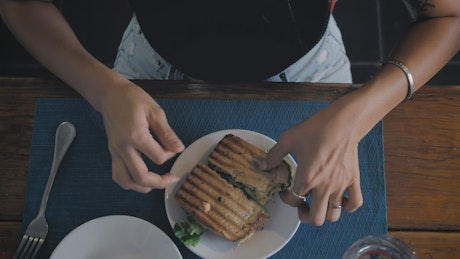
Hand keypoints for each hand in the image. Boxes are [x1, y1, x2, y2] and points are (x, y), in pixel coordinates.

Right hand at [98, 80, 184, 192]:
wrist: (109, 94)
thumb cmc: (132, 99)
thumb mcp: (155, 112)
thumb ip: (167, 133)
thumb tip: (179, 149)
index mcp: (135, 136)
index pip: (158, 157)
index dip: (170, 155)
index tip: (174, 147)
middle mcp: (123, 148)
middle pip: (140, 177)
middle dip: (159, 182)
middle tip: (171, 178)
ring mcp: (115, 152)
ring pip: (126, 181)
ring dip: (142, 187)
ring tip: (156, 182)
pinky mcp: (112, 153)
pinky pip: (118, 175)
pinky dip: (130, 182)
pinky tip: (141, 177)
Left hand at [261, 102, 362, 225]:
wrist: (342, 122)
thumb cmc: (316, 129)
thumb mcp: (288, 139)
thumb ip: (274, 155)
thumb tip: (263, 166)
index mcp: (306, 178)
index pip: (293, 200)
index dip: (286, 198)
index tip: (285, 191)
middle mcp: (324, 186)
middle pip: (316, 219)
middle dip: (305, 216)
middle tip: (301, 206)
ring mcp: (340, 185)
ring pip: (334, 216)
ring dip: (324, 213)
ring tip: (318, 204)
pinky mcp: (353, 180)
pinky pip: (354, 203)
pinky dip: (347, 206)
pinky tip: (340, 199)